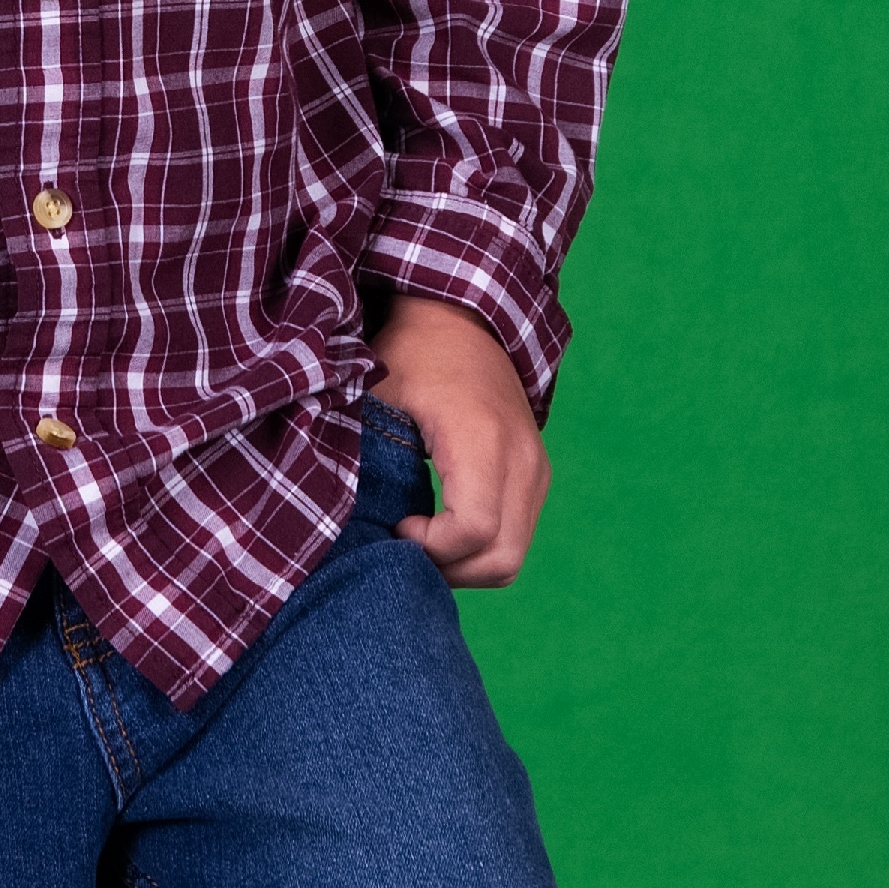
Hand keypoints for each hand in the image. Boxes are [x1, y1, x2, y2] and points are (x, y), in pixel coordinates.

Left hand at [369, 295, 549, 586]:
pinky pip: (517, 536)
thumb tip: (352, 524)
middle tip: (405, 547)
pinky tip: (443, 527)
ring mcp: (536, 470)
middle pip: (501, 560)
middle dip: (448, 570)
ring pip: (512, 557)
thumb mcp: (379, 397)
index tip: (396, 523)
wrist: (463, 317)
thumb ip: (370, 458)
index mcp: (482, 438)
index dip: (429, 547)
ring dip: (465, 565)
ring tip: (422, 539)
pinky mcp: (537, 475)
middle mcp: (522, 459)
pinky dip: (481, 548)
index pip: (473, 531)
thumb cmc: (412, 354)